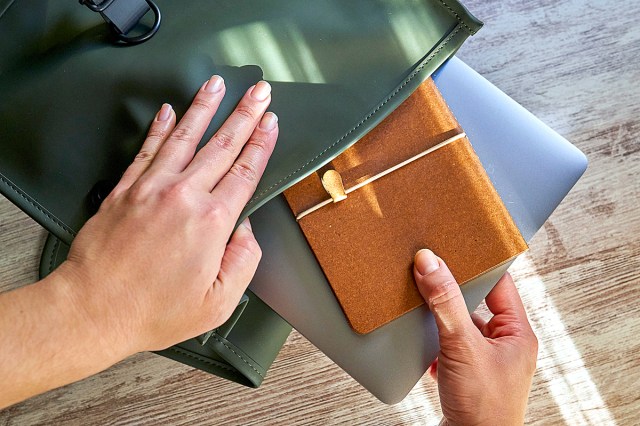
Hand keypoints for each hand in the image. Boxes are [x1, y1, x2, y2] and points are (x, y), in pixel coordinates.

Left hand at [55, 76, 277, 355]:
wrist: (93, 309)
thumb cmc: (153, 310)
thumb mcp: (218, 302)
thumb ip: (243, 261)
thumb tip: (247, 231)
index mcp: (211, 222)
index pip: (245, 171)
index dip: (261, 143)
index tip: (271, 123)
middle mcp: (183, 196)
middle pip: (222, 144)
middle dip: (245, 114)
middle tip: (258, 91)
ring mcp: (151, 188)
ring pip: (185, 136)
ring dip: (205, 108)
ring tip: (217, 85)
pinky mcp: (125, 190)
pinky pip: (147, 148)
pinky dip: (160, 127)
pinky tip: (168, 111)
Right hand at [414, 249, 537, 425]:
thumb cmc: (484, 408)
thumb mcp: (462, 346)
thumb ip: (445, 303)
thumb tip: (430, 263)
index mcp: (518, 333)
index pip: (500, 283)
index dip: (478, 265)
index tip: (454, 247)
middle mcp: (505, 344)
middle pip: (476, 303)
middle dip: (451, 292)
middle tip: (431, 272)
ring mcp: (486, 360)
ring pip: (460, 326)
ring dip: (440, 320)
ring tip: (422, 309)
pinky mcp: (467, 374)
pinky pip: (448, 346)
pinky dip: (433, 344)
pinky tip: (422, 344)